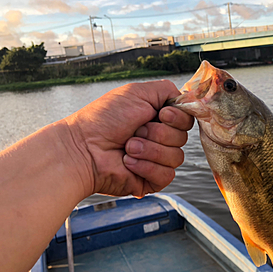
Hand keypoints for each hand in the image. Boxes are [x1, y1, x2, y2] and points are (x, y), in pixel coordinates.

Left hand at [66, 80, 193, 197]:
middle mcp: (159, 139)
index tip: (161, 114)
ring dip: (149, 150)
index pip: (186, 120)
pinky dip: (146, 166)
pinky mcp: (152, 180)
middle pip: (182, 138)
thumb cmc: (104, 119)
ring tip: (127, 147)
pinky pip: (167, 175)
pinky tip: (129, 162)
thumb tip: (189, 98)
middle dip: (158, 133)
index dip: (177, 118)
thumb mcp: (137, 93)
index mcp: (158, 119)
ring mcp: (156, 161)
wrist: (83, 148)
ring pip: (176, 157)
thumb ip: (167, 90)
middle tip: (134, 131)